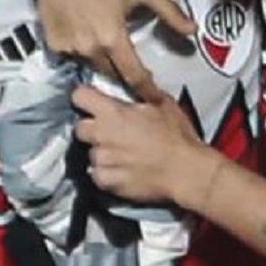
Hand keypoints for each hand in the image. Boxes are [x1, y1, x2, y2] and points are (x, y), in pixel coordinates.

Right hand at [9, 0, 194, 102]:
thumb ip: (170, 12)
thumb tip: (193, 31)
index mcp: (113, 40)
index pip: (135, 76)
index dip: (147, 91)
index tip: (156, 102)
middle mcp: (90, 51)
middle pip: (113, 75)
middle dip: (125, 78)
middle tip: (135, 77)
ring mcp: (69, 50)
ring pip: (92, 67)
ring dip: (103, 64)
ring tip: (109, 55)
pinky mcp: (54, 45)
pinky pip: (73, 57)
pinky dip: (82, 53)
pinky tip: (86, 38)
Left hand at [72, 85, 219, 206]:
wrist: (186, 171)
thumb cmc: (178, 139)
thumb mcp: (164, 104)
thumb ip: (142, 93)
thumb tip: (136, 84)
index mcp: (113, 112)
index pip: (79, 97)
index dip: (85, 98)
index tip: (90, 101)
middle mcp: (103, 135)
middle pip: (80, 128)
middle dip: (92, 129)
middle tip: (111, 131)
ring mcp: (103, 160)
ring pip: (90, 153)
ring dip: (102, 153)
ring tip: (123, 154)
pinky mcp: (107, 181)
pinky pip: (97, 175)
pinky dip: (107, 174)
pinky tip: (124, 170)